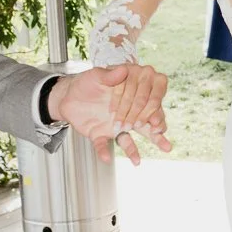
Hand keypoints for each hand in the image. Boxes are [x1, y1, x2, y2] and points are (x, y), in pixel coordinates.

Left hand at [50, 67, 170, 164]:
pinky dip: (102, 151)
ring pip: (128, 140)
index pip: (147, 105)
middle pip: (145, 125)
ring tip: (138, 162)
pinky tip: (105, 158)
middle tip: (164, 143)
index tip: (155, 121)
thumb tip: (124, 69)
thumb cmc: (86, 82)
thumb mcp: (96, 76)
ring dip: (133, 151)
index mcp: (131, 97)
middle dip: (156, 135)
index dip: (152, 112)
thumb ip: (110, 75)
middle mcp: (126, 113)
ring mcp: (115, 126)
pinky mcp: (100, 134)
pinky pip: (102, 145)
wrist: (67, 96)